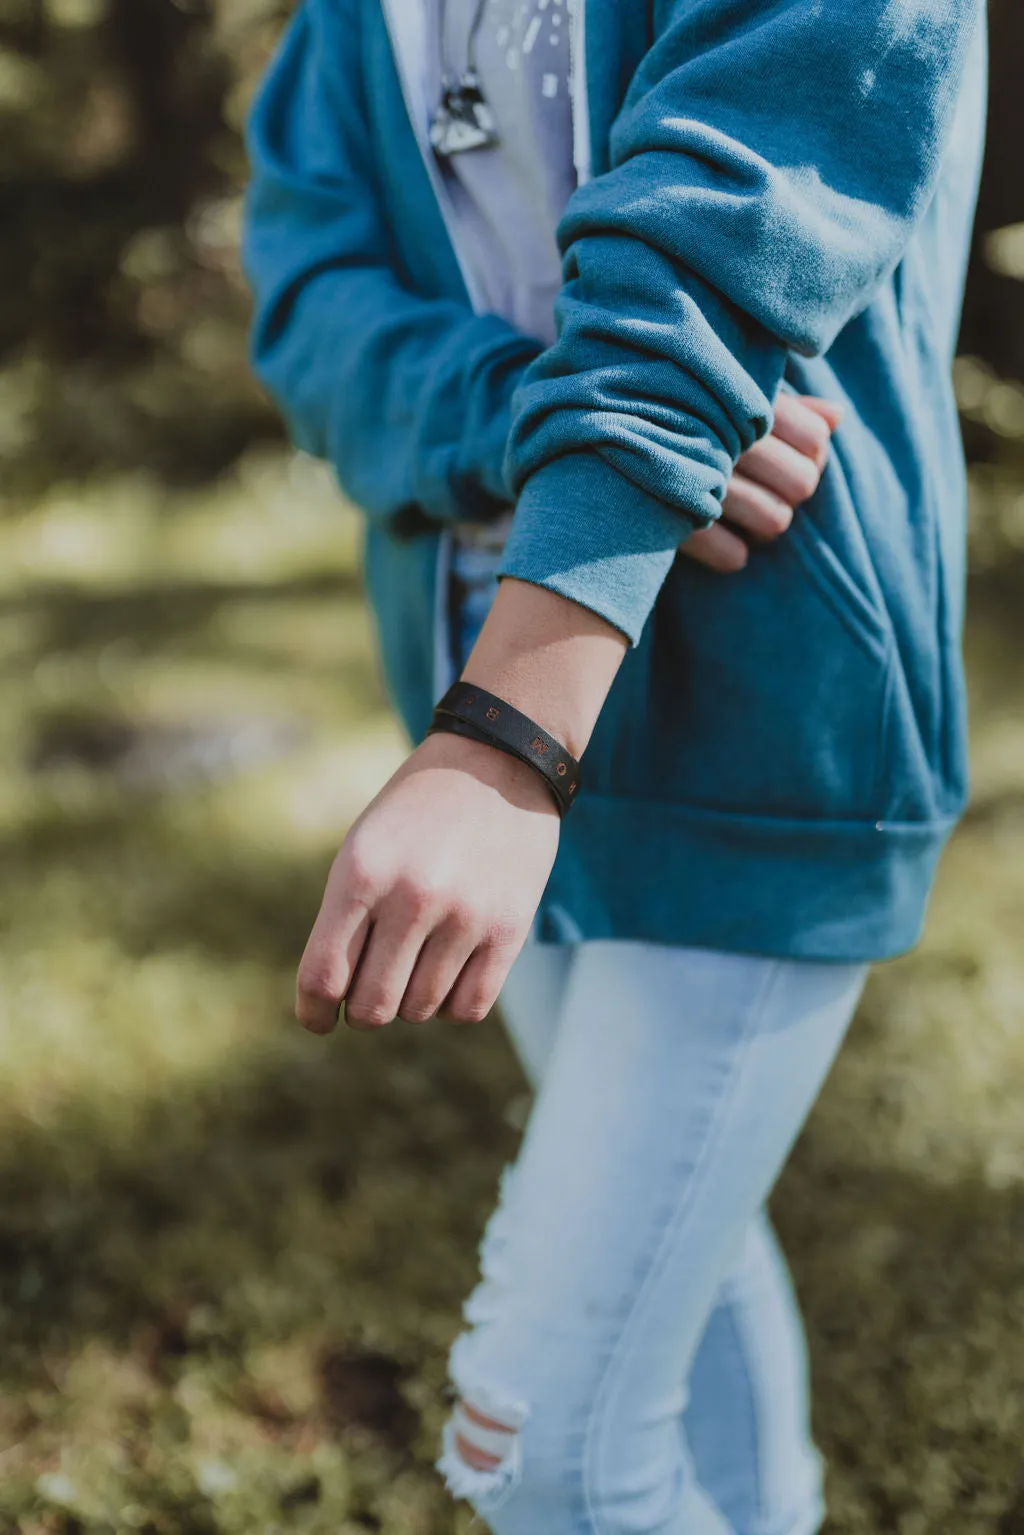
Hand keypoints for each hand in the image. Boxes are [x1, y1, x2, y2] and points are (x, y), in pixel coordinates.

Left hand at [296, 730, 559, 1031]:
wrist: (498, 763)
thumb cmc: (416, 813)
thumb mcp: (363, 848)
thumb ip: (344, 920)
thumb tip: (336, 1002)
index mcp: (361, 873)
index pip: (324, 976)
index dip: (314, 1012)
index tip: (319, 1019)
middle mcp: (412, 896)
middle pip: (373, 1006)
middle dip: (364, 1010)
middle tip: (372, 989)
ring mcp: (465, 915)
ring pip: (420, 1010)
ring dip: (411, 1002)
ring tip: (416, 965)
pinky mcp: (509, 929)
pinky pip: (468, 1007)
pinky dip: (450, 1006)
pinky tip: (447, 977)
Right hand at [683, 394, 841, 572]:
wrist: (586, 431)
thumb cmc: (667, 408)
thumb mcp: (722, 394)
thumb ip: (785, 408)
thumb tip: (838, 418)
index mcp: (742, 397)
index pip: (815, 442)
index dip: (810, 457)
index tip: (786, 456)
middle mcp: (727, 435)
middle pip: (802, 484)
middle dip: (789, 492)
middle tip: (764, 489)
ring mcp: (701, 477)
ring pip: (775, 521)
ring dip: (763, 522)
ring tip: (740, 514)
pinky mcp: (675, 520)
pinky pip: (732, 555)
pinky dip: (730, 553)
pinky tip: (716, 542)